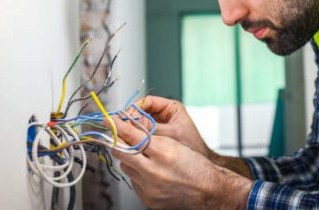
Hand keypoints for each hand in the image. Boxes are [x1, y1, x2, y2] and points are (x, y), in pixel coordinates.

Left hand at [111, 116, 251, 209]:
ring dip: (129, 158)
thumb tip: (129, 129)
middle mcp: (154, 172)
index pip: (132, 136)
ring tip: (142, 154)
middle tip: (113, 133)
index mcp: (163, 153)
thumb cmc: (196, 165)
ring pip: (126, 167)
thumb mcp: (175, 144)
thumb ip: (151, 136)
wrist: (208, 191)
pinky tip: (148, 171)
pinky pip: (133, 181)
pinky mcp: (147, 199)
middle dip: (116, 141)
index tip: (109, 120)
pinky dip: (137, 173)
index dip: (118, 126)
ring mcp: (149, 188)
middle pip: (123, 152)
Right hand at [130, 96, 210, 157]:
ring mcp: (159, 124)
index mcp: (171, 107)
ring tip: (126, 136)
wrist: (198, 166)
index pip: (147, 101)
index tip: (125, 117)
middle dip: (131, 120)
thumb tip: (130, 125)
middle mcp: (164, 114)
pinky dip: (136, 137)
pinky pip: (142, 133)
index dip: (134, 108)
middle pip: (141, 112)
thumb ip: (151, 129)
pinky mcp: (156, 136)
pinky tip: (132, 143)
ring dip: (132, 129)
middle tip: (122, 128)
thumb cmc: (192, 146)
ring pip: (140, 123)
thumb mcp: (170, 134)